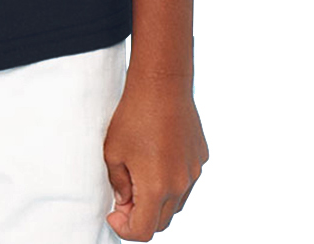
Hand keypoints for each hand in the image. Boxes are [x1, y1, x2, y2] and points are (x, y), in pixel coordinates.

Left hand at [102, 72, 207, 238]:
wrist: (162, 83)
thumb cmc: (133, 116)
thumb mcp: (113, 152)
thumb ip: (118, 185)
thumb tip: (125, 202)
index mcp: (156, 188)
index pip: (143, 231)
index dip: (125, 229)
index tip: (113, 213)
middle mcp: (180, 185)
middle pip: (161, 222)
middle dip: (141, 217)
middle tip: (124, 198)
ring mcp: (194, 171)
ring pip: (176, 203)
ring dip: (158, 201)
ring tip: (140, 176)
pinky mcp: (200, 157)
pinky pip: (186, 180)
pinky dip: (172, 180)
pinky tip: (158, 156)